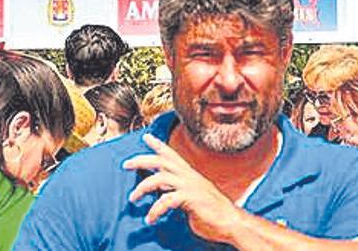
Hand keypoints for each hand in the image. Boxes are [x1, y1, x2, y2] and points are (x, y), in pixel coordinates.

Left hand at [122, 134, 244, 243]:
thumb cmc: (212, 211)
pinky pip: (166, 201)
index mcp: (190, 174)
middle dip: (142, 160)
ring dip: (142, 188)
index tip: (146, 136)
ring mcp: (190, 186)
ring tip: (132, 198)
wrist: (231, 222)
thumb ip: (179, 189)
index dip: (158, 145)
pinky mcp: (191, 199)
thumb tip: (164, 188)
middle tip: (126, 164)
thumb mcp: (193, 195)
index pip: (172, 154)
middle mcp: (189, 176)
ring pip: (160, 178)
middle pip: (161, 161)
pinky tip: (150, 218)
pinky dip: (154, 210)